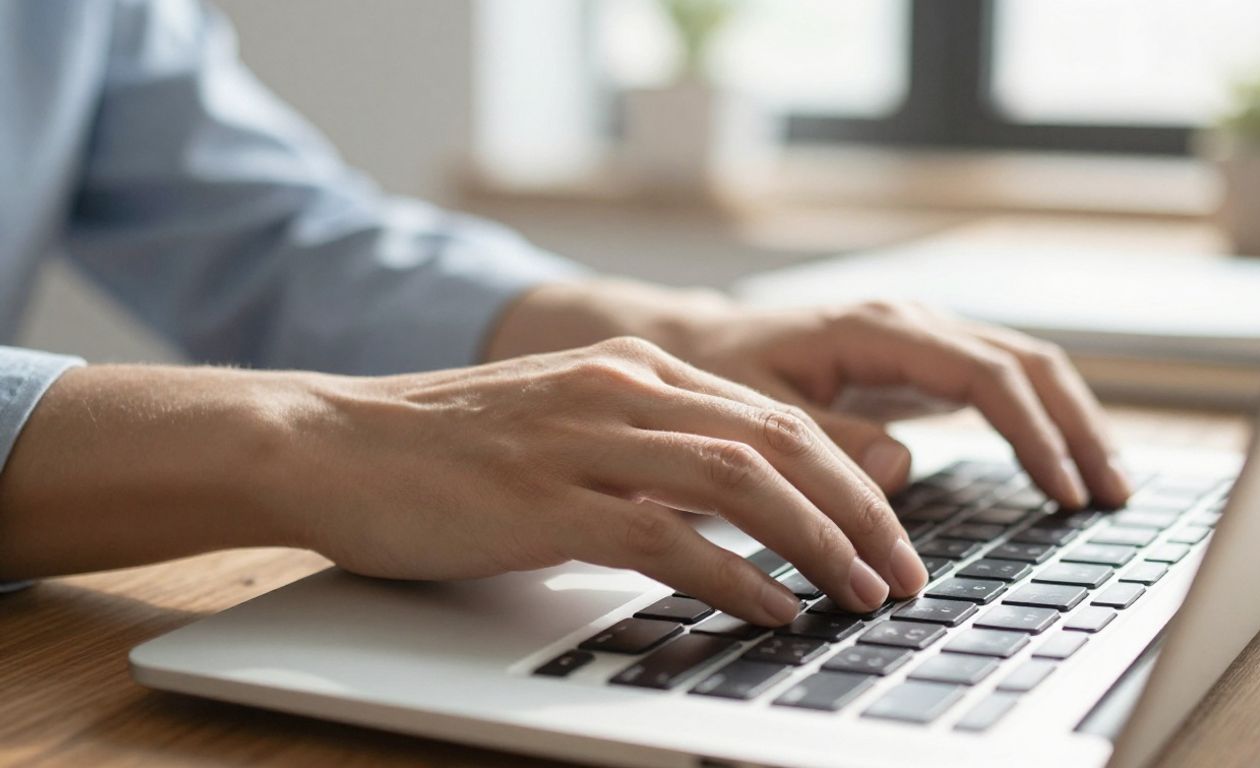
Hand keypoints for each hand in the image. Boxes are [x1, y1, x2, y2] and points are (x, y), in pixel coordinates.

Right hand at [0, 341, 925, 625]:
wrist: (330, 441)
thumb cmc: (444, 450)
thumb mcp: (565, 427)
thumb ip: (645, 453)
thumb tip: (727, 511)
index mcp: (634, 370)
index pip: (775, 417)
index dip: (849, 475)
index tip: (889, 531)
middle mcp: (621, 390)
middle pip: (780, 442)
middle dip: (859, 511)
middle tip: (902, 572)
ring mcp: (582, 440)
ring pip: (741, 480)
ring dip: (817, 542)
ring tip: (860, 595)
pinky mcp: (543, 499)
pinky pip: (666, 537)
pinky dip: (734, 576)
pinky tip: (771, 610)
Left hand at [677, 301, 1131, 508]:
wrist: (697, 347)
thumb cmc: (719, 378)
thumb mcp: (757, 416)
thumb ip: (827, 441)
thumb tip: (900, 469)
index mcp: (879, 331)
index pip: (986, 377)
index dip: (1033, 434)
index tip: (1064, 491)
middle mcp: (912, 325)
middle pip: (1026, 364)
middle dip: (1077, 427)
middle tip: (1112, 496)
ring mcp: (922, 340)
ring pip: (1024, 368)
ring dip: (1070, 422)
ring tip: (1107, 485)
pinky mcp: (921, 363)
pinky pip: (999, 383)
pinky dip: (1039, 421)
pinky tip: (1058, 464)